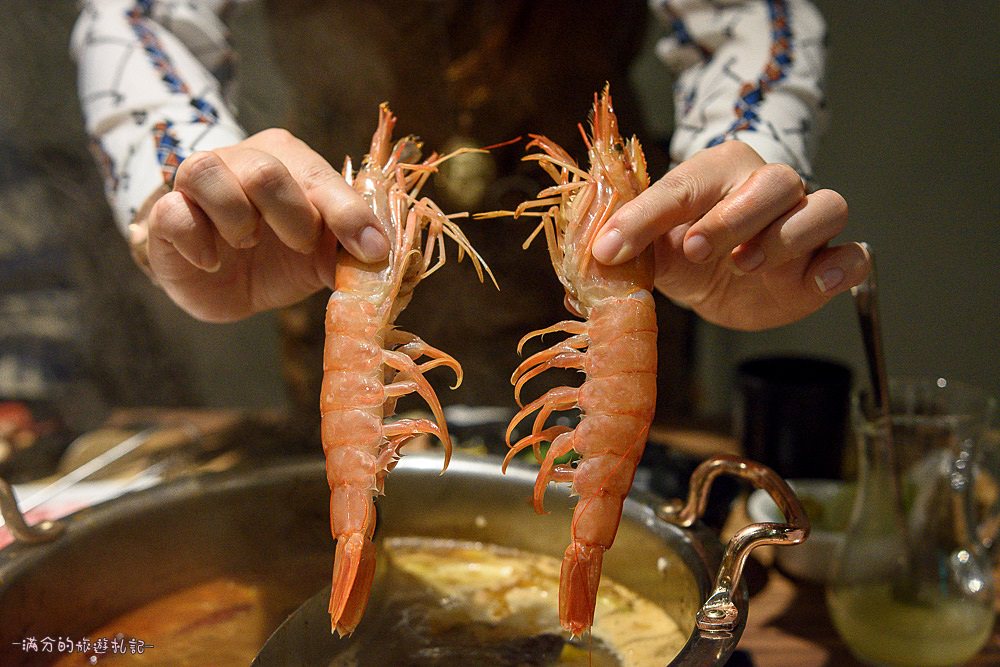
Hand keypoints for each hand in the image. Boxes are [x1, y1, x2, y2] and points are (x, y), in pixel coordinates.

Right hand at [136, 128, 388, 321]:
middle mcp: (243, 161)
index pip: (321, 176)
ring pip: (207, 172)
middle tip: (301, 244)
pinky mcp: (166, 215)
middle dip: (292, 213)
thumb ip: (351, 253)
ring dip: (237, 216)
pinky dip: (197, 240)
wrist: (223, 281)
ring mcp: (199, 184)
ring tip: (249, 242)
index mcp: (290, 162)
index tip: (372, 250)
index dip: (349, 214)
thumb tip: (390, 261)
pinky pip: (172, 212)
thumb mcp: (322, 255)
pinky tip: (213, 261)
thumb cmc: (280, 255)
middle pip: (265, 170)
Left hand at [592, 141, 869, 330]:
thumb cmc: (681, 248)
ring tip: (746, 265)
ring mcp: (802, 224)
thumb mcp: (649, 246)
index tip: (615, 247)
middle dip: (737, 216)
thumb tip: (599, 255)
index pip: (684, 186)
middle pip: (777, 182)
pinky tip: (817, 281)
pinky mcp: (823, 263)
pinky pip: (855, 254)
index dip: (650, 216)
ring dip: (786, 237)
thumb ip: (627, 243)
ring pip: (824, 207)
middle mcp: (768, 189)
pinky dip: (842, 265)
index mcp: (717, 173)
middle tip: (697, 248)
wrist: (712, 282)